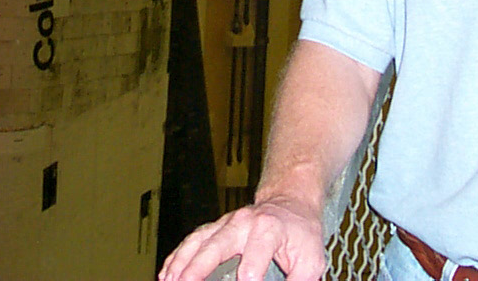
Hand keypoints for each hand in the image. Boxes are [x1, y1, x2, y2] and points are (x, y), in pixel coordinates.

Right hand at [157, 196, 325, 280]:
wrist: (289, 203)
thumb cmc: (301, 234)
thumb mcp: (311, 261)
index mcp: (268, 230)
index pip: (253, 260)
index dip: (248, 279)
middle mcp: (243, 223)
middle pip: (215, 247)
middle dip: (198, 269)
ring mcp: (225, 223)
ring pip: (197, 242)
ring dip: (180, 264)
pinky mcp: (215, 228)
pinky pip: (191, 241)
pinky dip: (176, 257)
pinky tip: (167, 273)